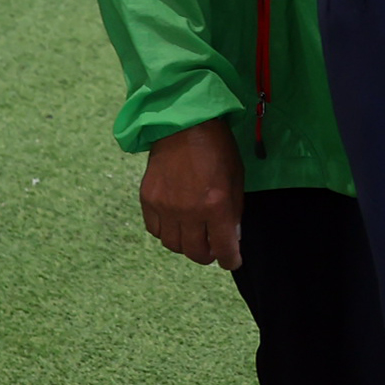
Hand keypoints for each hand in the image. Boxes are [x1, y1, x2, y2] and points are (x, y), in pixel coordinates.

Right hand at [140, 120, 247, 269]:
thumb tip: (231, 238)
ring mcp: (166, 207)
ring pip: (173, 245)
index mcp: (216, 205)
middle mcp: (189, 211)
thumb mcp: (236, 177)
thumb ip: (234, 211)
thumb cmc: (217, 147)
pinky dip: (166, 232)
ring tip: (193, 233)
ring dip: (186, 245)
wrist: (183, 124)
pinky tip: (175, 221)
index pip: (224, 249)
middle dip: (207, 255)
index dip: (230, 259)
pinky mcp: (148, 200)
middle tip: (212, 247)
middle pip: (195, 252)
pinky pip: (155, 230)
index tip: (232, 260)